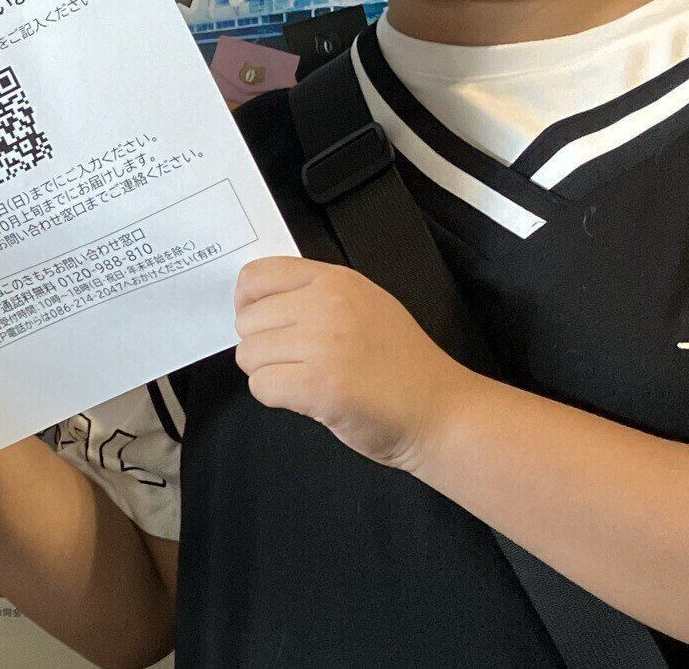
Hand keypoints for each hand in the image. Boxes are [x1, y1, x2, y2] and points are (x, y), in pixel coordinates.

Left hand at [233, 256, 479, 471]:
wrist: (441, 412)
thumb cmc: (402, 366)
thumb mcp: (363, 305)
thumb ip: (315, 295)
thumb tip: (258, 302)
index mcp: (334, 280)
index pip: (256, 276)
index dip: (248, 303)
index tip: (262, 323)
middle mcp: (326, 305)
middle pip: (247, 320)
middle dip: (262, 346)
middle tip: (295, 361)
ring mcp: (323, 345)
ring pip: (249, 355)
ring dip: (269, 373)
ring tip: (306, 379)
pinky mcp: (320, 386)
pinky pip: (261, 386)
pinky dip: (276, 397)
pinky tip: (307, 398)